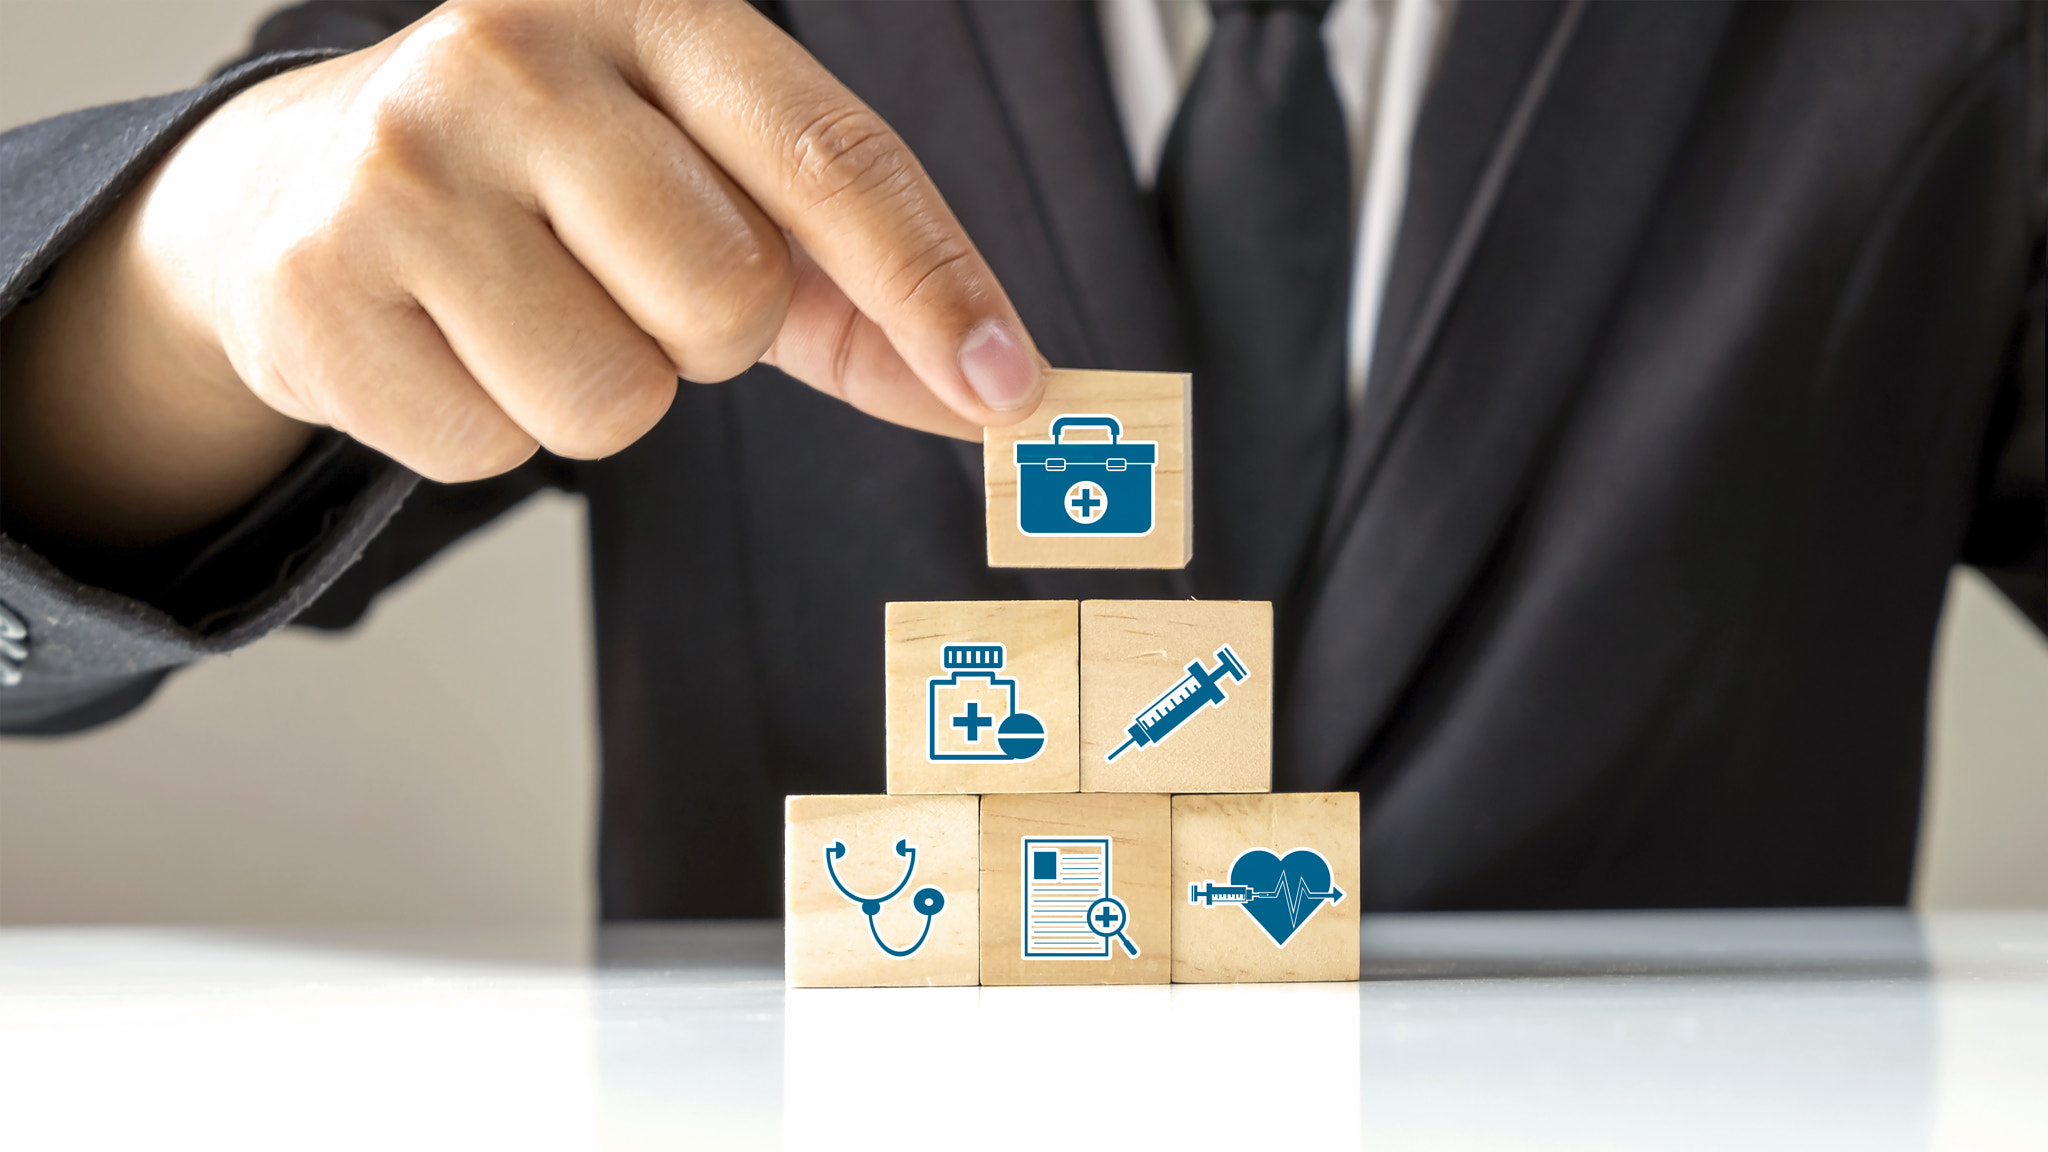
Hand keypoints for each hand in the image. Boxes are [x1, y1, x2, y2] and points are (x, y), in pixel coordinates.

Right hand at [0, 0, 1043, 545]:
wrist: (296, 189)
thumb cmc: (546, 185)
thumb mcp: (703, 183)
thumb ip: (853, 288)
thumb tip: (992, 395)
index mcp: (644, 6)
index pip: (826, 155)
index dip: (929, 280)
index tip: (1010, 384)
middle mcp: (516, 56)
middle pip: (730, 299)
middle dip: (710, 338)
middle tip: (625, 281)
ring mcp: (405, 166)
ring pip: (617, 399)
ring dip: (602, 393)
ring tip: (526, 308)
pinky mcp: (323, 289)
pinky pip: (496, 451)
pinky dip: (493, 428)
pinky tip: (444, 343)